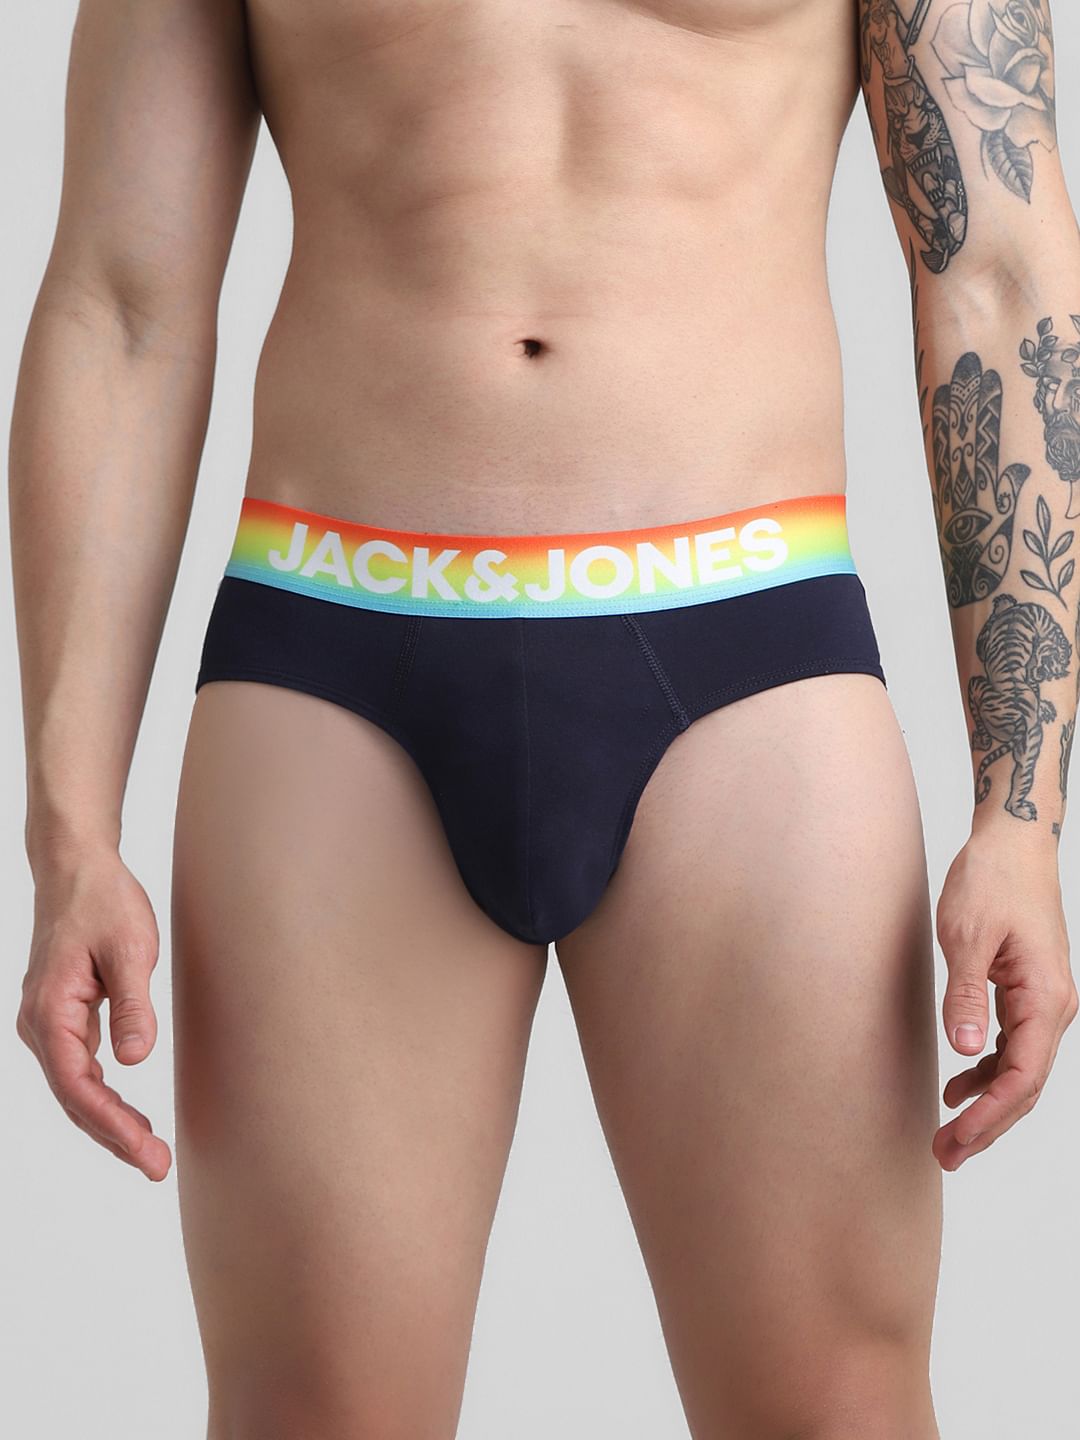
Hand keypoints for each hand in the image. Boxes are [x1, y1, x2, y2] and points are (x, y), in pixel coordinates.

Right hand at [15, 846, 171, 1180]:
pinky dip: (103, 1098)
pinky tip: (129, 1116)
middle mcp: (39, 1024)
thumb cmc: (104, 902)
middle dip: (114, 1137)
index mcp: (50, 1011)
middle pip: (74, 1098)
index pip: (79, 1086)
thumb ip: (133, 1004)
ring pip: (75, 1089)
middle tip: (157, 1168)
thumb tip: (135, 1060)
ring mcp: (47, 1023)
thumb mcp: (130, 948)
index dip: (112, 1125)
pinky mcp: (62, 1018)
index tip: (146, 1153)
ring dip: (109, 1123)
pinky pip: (78, 1071)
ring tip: (148, 1152)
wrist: (78, 869)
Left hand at [934, 829, 1076, 1170]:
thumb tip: (963, 1050)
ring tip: (947, 1138)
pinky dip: (985, 1073)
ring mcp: (1042, 1002)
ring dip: (985, 1106)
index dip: (990, 1115)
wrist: (1012, 844)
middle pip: (1024, 1086)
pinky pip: (1012, 1048)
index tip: (956, 1139)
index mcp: (1045, 998)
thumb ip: (965, 995)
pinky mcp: (1026, 993)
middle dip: (987, 1126)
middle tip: (944, 1156)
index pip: (1022, 1077)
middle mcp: (1053, 1007)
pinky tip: (957, 1088)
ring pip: (1019, 1072)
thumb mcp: (967, 936)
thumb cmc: (991, 881)